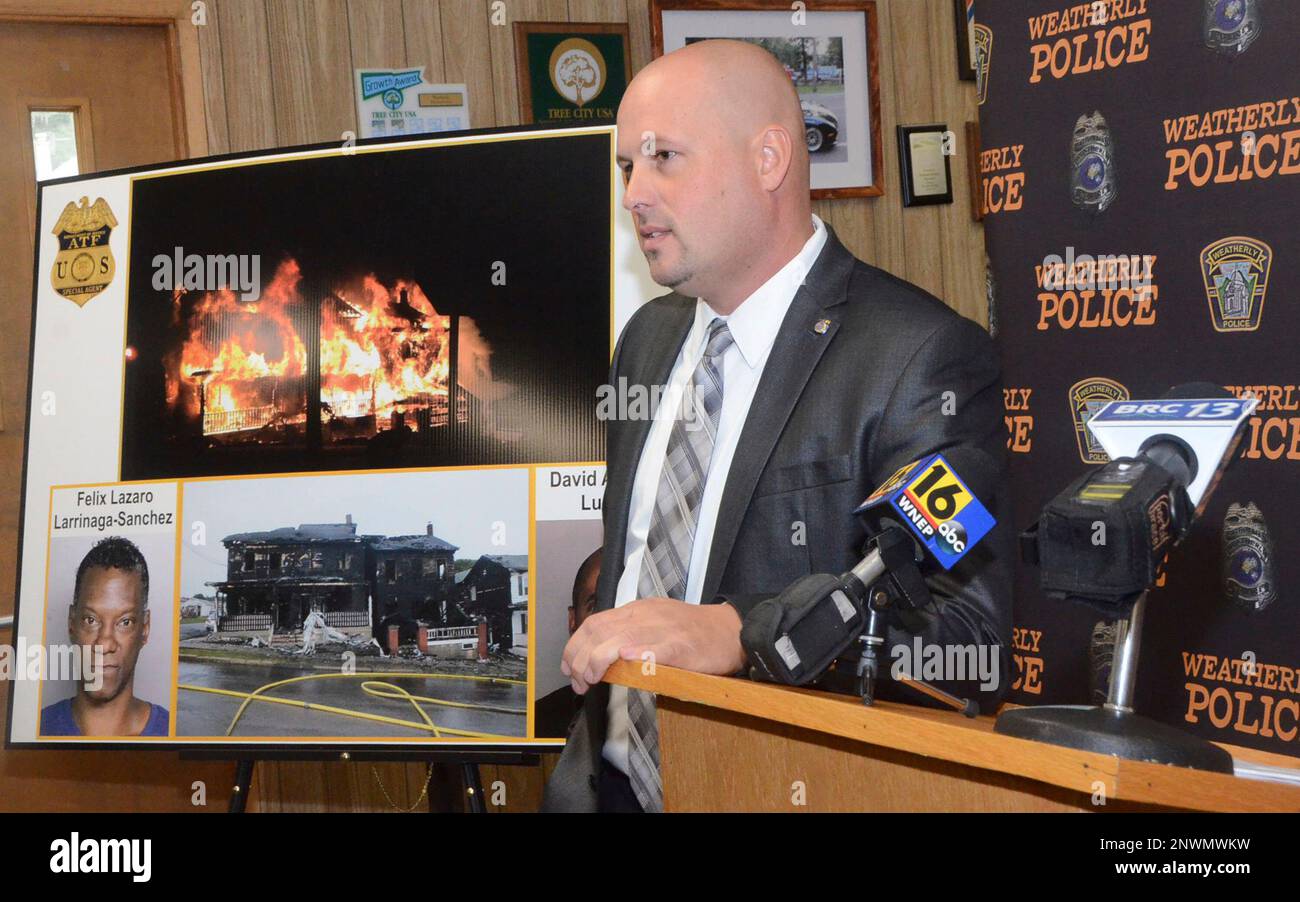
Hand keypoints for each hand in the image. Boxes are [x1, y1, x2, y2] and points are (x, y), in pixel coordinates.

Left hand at [560, 597, 745, 693]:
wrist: (731, 630)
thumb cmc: (694, 632)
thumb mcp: (655, 622)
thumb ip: (629, 634)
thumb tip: (601, 654)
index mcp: (637, 610)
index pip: (594, 623)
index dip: (574, 645)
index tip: (567, 666)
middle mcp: (645, 615)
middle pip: (599, 632)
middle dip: (579, 659)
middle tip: (578, 682)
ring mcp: (663, 629)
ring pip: (619, 640)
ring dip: (597, 662)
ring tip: (591, 680)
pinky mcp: (681, 646)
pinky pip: (655, 649)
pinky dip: (638, 655)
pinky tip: (626, 663)